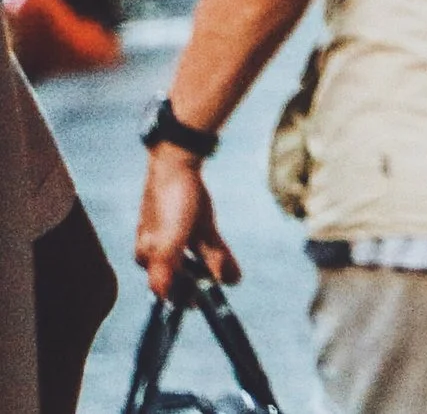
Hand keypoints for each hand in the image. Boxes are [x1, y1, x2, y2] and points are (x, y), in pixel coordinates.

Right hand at [133, 147, 238, 298]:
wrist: (179, 162)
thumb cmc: (169, 202)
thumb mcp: (170, 239)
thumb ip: (170, 268)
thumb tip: (170, 296)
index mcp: (147, 255)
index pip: (163, 287)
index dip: (180, 299)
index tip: (198, 309)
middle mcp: (161, 248)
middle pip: (182, 275)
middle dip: (198, 288)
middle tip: (216, 301)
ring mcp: (179, 236)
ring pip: (198, 262)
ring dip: (213, 274)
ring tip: (231, 282)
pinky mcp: (195, 224)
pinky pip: (208, 248)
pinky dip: (219, 260)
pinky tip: (233, 274)